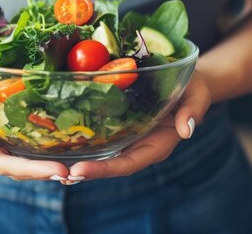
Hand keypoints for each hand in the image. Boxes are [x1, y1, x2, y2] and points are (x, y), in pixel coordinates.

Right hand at [0, 64, 69, 180]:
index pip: (0, 163)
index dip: (28, 169)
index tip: (56, 170)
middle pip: (17, 168)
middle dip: (45, 172)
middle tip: (78, 172)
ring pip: (24, 160)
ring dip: (49, 164)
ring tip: (81, 165)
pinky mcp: (3, 133)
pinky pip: (25, 144)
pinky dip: (45, 147)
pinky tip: (68, 142)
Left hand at [65, 71, 211, 182]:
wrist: (187, 79)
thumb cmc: (193, 87)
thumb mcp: (198, 94)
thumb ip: (193, 110)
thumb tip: (187, 129)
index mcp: (158, 144)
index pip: (129, 163)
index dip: (105, 170)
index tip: (80, 171)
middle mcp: (140, 144)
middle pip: (111, 164)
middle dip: (86, 171)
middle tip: (59, 173)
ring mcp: (129, 136)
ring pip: (103, 153)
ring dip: (80, 160)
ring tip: (53, 165)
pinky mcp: (120, 123)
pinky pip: (101, 135)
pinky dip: (83, 140)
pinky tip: (61, 140)